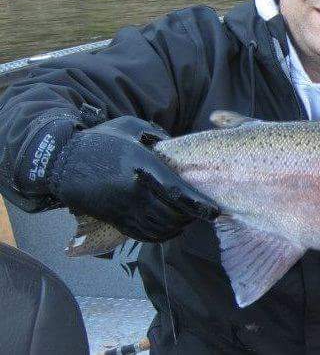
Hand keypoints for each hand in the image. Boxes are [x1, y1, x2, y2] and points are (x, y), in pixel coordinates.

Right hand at [18, 116, 218, 241]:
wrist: (62, 161)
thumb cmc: (101, 140)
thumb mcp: (132, 127)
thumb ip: (158, 136)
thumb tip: (177, 149)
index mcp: (141, 166)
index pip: (176, 191)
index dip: (198, 204)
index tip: (214, 210)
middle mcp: (134, 192)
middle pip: (172, 214)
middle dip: (191, 215)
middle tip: (201, 210)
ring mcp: (123, 208)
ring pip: (160, 228)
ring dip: (178, 226)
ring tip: (187, 217)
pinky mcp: (115, 219)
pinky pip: (145, 235)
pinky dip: (162, 234)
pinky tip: (169, 226)